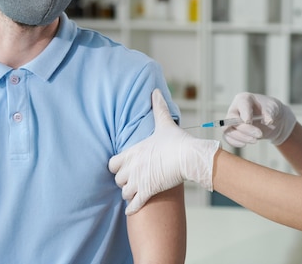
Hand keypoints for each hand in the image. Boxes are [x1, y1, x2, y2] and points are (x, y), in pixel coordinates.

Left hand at [108, 89, 219, 214]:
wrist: (189, 157)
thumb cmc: (177, 140)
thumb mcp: (164, 123)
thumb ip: (158, 108)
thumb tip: (156, 91)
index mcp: (133, 152)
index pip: (112, 163)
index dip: (117, 166)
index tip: (124, 166)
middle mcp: (132, 167)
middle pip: (117, 179)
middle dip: (124, 180)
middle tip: (131, 180)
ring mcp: (139, 180)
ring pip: (124, 192)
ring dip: (129, 193)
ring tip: (135, 192)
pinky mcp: (148, 192)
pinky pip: (133, 205)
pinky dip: (132, 208)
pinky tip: (133, 209)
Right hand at [223, 92, 295, 146]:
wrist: (272, 120)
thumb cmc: (271, 110)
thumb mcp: (274, 108)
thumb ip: (270, 112)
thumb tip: (268, 121)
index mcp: (244, 99)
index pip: (241, 105)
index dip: (244, 114)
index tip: (249, 121)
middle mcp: (235, 109)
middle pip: (231, 119)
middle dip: (244, 129)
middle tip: (259, 134)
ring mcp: (232, 121)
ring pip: (227, 130)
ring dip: (241, 137)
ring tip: (255, 140)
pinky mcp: (232, 131)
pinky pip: (227, 138)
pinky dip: (234, 142)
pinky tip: (244, 144)